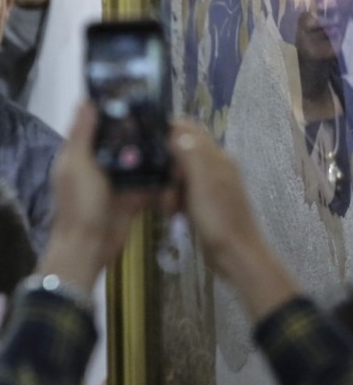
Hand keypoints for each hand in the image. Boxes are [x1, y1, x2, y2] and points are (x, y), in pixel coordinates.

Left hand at [36, 103, 156, 290]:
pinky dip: (159, 176)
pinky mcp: (132, 197)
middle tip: (163, 115)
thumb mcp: (77, 164)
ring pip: (136, 160)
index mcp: (79, 152)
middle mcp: (98, 163)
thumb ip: (82, 134)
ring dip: (151, 152)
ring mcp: (116, 181)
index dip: (110, 109)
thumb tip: (86, 100)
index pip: (94, 123)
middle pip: (119, 140)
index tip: (133, 92)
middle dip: (137, 129)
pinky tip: (177, 164)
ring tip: (174, 136)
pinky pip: (147, 182)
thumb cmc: (79, 202)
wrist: (89, 246)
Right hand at [162, 120, 299, 320]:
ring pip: (178, 173)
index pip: (188, 128)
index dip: (166, 132)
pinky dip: (174, 198)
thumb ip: (190, 152)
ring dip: (168, 185)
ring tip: (168, 205)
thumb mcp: (202, 182)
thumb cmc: (218, 218)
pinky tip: (173, 212)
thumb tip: (175, 128)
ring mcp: (210, 185)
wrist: (236, 256)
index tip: (147, 146)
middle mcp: (214, 165)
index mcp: (217, 156)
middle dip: (165, 165)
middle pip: (180, 151)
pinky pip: (182, 191)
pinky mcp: (204, 201)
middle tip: (161, 184)